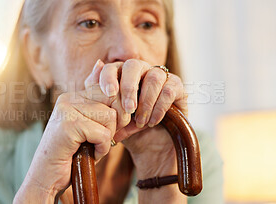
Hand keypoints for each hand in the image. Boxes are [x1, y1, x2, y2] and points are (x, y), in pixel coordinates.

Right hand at [14, 61, 116, 202]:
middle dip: (115, 124)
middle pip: (112, 101)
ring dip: (107, 138)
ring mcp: (66, 110)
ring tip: (91, 147)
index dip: (116, 113)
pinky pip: (102, 133)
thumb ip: (101, 104)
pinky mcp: (68, 125)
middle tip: (101, 139)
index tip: (111, 129)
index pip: (109, 91)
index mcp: (73, 96)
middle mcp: (68, 99)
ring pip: (110, 118)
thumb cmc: (73, 153)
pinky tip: (89, 153)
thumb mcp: (91, 127)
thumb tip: (103, 65)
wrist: (47, 177)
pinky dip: (101, 148)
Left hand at [96, 59, 187, 175]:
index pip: (112, 67)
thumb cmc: (126, 128)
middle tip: (127, 108)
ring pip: (154, 77)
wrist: (147, 148)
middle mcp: (141, 71)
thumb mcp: (109, 114)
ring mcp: (161, 77)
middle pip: (134, 65)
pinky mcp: (177, 88)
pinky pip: (169, 90)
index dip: (108, 77)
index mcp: (121, 74)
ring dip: (146, 101)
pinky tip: (152, 121)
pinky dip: (159, 107)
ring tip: (140, 122)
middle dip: (129, 87)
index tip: (108, 94)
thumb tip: (98, 64)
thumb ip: (99, 93)